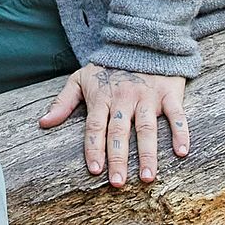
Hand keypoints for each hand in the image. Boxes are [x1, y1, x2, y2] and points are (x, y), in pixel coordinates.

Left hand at [39, 64, 188, 186]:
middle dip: (118, 158)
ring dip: (148, 153)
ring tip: (147, 177)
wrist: (141, 41)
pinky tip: (181, 152)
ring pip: (146, 127)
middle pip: (119, 132)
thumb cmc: (108, 67)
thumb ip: (62, 102)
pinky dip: (180, 132)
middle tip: (118, 183)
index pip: (95, 127)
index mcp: (102, 98)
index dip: (94, 148)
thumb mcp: (80, 79)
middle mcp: (124, 99)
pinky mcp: (169, 93)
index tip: (95, 170)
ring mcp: (147, 96)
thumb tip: (43, 124)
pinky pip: (176, 115)